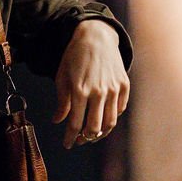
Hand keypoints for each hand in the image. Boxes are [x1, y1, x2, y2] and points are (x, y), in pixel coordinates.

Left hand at [52, 20, 129, 148]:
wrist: (96, 36)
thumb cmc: (74, 56)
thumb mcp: (62, 77)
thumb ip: (62, 102)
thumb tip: (57, 121)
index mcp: (80, 90)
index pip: (75, 123)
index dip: (70, 137)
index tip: (67, 144)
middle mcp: (99, 92)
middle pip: (95, 128)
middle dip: (85, 138)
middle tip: (79, 140)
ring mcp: (114, 89)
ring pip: (110, 122)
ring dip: (100, 132)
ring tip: (91, 134)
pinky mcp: (124, 85)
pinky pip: (120, 109)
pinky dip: (112, 117)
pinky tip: (104, 118)